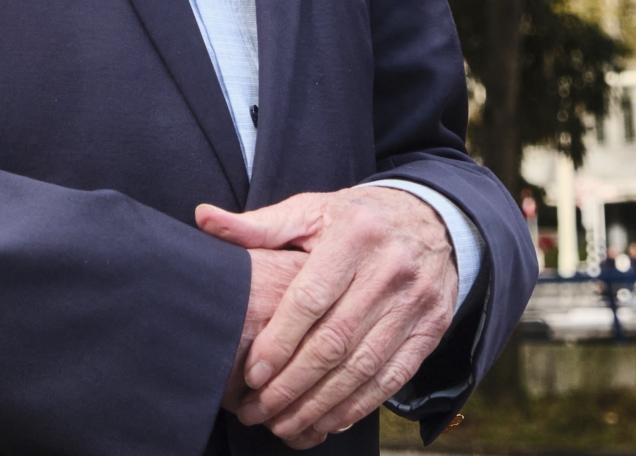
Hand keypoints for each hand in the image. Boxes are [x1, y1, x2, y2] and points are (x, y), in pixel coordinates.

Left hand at [198, 188, 456, 447]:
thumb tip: (202, 218)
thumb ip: (258, 225)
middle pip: (336, 341)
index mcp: (354, 236)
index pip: (311, 298)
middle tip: (260, 409)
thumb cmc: (355, 220)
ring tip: (285, 424)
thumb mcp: (311, 211)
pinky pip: (394, 377)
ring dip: (321, 403)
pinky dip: (360, 405)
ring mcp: (416, 302)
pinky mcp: (432, 329)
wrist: (431, 220)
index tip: (253, 373)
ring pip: (364, 366)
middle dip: (293, 383)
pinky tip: (329, 419)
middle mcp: (390, 270)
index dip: (280, 340)